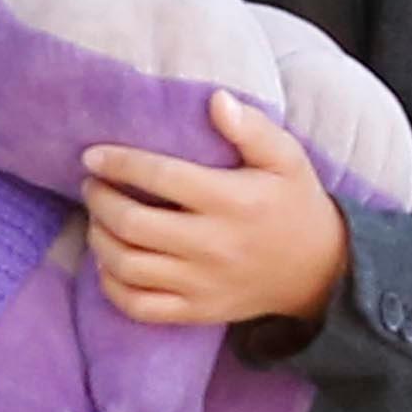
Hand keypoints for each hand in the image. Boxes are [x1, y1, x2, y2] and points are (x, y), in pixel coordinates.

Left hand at [79, 93, 357, 330]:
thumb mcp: (286, 158)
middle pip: (133, 223)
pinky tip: (108, 262)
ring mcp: (202, 283)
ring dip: (99, 239)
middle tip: (93, 184)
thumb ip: (252, 128)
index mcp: (232, 201)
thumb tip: (215, 100)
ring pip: (127, 265)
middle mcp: (213, 245)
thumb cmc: (294, 203)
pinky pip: (138, 306)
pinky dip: (111, 285)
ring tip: (98, 218)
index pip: (162, 177)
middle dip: (100, 200)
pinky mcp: (197, 311)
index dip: (119, 163)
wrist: (318, 271)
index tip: (93, 155)